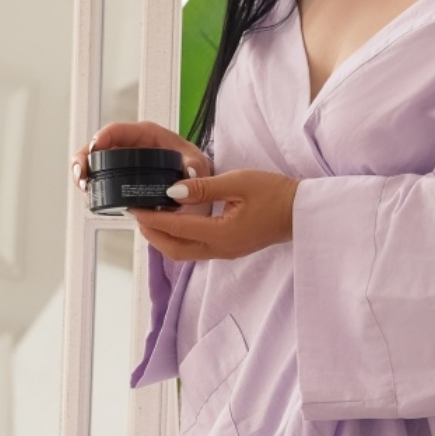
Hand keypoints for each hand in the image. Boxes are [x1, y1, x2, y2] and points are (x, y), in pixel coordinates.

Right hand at [70, 120, 212, 201]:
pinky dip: (90, 186)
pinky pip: (98, 178)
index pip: (118, 130)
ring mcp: (122, 161)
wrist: (194, 180)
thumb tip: (187, 173)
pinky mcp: (119, 176)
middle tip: (82, 176)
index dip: (103, 137)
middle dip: (84, 159)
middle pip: (97, 146)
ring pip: (93, 163)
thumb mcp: (198, 164)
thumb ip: (196, 168)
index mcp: (146, 134)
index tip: (95, 148)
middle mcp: (129, 145)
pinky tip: (89, 196)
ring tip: (84, 189)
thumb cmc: (194, 165)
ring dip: (83, 174)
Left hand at [129, 169, 300, 261]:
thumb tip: (172, 192)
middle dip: (152, 234)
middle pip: (175, 250)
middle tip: (138, 215)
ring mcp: (226, 251)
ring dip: (165, 238)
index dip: (152, 219)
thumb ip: (203, 188)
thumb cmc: (275, 193)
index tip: (133, 208)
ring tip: (153, 218)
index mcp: (220, 234)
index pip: (176, 228)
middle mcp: (220, 248)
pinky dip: (180, 238)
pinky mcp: (231, 248)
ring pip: (185, 253)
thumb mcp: (238, 182)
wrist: (301, 210)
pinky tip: (178, 221)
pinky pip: (197, 249)